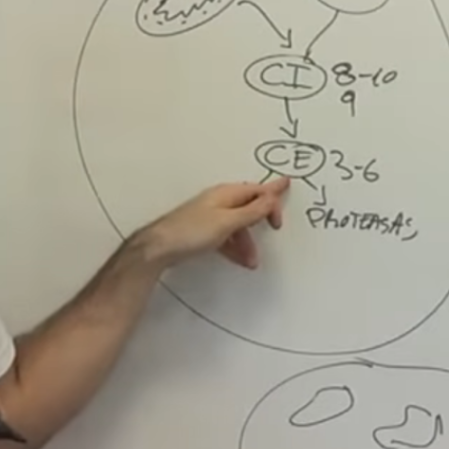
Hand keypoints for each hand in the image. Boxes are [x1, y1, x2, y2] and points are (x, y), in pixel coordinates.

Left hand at [138, 177, 290, 269]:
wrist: (160, 247)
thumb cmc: (192, 231)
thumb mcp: (228, 222)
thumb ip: (252, 211)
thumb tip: (271, 198)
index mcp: (226, 194)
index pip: (257, 190)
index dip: (273, 193)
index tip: (288, 188)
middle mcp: (220, 201)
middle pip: (249, 206)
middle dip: (262, 219)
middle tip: (275, 227)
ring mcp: (212, 216)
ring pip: (239, 225)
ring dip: (248, 241)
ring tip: (253, 260)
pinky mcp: (204, 230)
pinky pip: (228, 236)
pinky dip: (236, 247)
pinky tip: (241, 259)